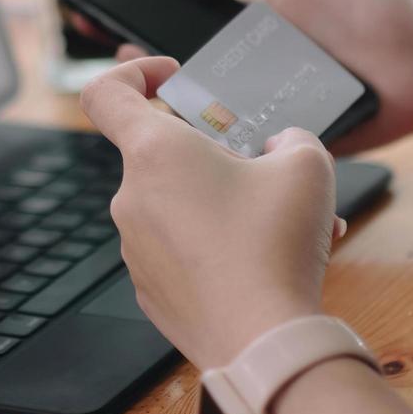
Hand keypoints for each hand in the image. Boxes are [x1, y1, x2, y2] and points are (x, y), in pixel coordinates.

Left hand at [80, 56, 344, 369]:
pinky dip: (217, 247)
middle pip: (163, 156)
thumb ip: (291, 139)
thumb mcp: (307, 165)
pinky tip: (267, 262)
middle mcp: (131, 199)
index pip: (105, 93)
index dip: (133, 72)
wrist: (263, 341)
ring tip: (287, 225)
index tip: (170, 78)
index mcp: (154, 154)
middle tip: (264, 172)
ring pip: (181, 207)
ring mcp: (135, 248)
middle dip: (216, 157)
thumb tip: (282, 148)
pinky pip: (182, 251)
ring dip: (227, 205)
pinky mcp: (151, 289)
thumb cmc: (275, 246)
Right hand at [121, 0, 412, 153]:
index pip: (180, 29)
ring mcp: (267, 112)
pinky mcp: (288, 146)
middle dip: (145, 72)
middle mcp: (250, 73)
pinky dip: (222, 146)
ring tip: (152, 99)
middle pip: (183, 78)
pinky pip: (247, 149)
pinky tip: (197, 138)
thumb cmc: (380, 0)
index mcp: (248, 29)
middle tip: (122, 61)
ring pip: (208, 119)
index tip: (97, 14)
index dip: (139, 24)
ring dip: (179, 113)